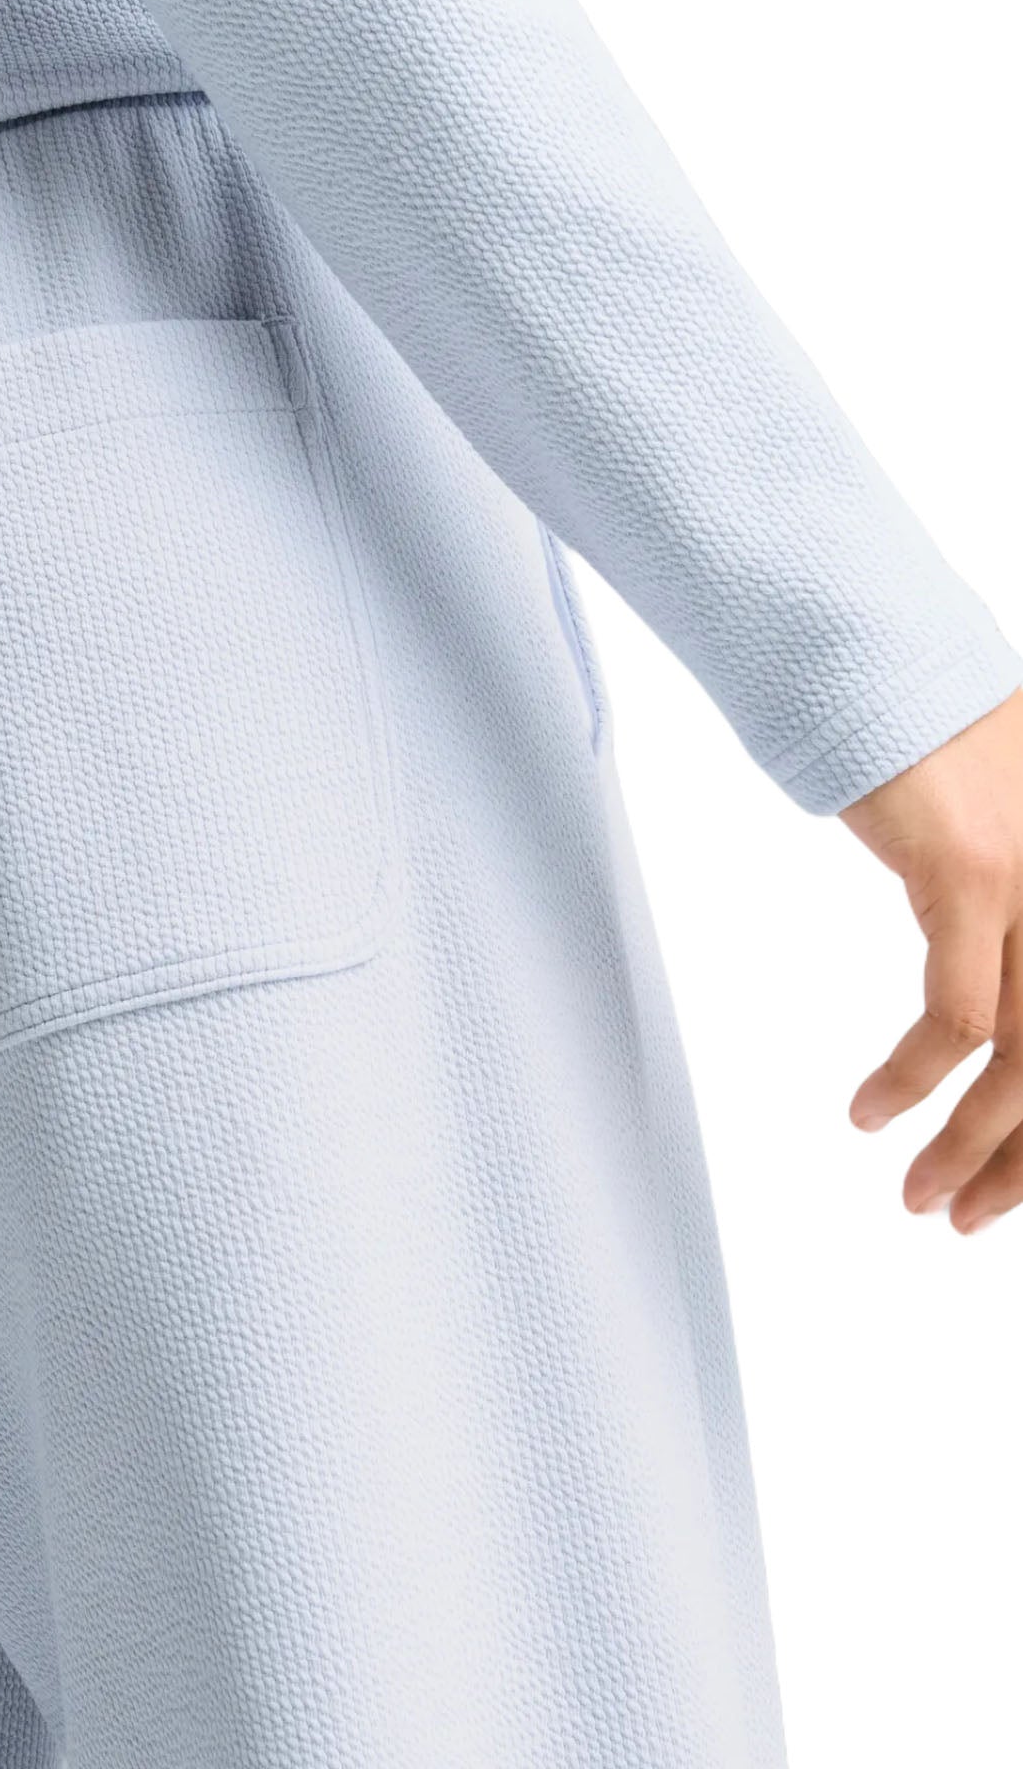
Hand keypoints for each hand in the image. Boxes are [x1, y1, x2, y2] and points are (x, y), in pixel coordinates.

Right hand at [840, 686, 1022, 1233]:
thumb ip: (1011, 931)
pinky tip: (871, 1112)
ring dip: (969, 1144)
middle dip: (1021, 1163)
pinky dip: (913, 1079)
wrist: (878, 661)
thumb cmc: (933, 749)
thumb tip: (995, 1031)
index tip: (1007, 1188)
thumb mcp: (1000, 850)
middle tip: (963, 1217)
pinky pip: (953, 1015)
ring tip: (918, 1194)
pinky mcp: (979, 875)